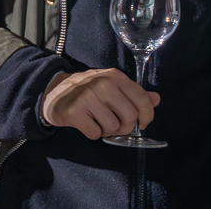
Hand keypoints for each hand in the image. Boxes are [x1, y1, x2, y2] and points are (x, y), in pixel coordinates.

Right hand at [41, 68, 159, 139]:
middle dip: (125, 127)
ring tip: (98, 121)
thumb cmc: (87, 90)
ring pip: (112, 127)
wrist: (54, 90)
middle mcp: (103, 84)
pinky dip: (93, 133)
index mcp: (115, 77)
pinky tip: (86, 123)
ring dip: (107, 131)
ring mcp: (88, 97)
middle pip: (129, 117)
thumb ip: (134, 93)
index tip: (143, 123)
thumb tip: (156, 99)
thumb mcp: (112, 85)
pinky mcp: (75, 112)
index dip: (147, 116)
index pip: (141, 99)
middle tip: (115, 125)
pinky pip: (95, 133)